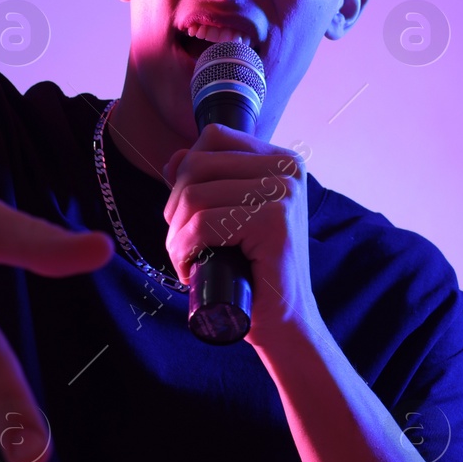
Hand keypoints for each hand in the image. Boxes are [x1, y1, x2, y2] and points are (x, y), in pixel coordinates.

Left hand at [161, 123, 317, 347]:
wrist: (284, 322)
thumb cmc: (253, 272)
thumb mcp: (229, 216)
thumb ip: (207, 182)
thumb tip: (174, 158)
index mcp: (282, 160)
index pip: (213, 139)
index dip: (186, 175)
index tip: (191, 215)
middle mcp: (288, 169)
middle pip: (197, 164)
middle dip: (175, 209)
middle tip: (185, 245)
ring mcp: (284, 193)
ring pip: (194, 196)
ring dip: (176, 236)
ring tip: (188, 261)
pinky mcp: (274, 222)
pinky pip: (202, 224)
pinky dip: (184, 250)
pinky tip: (192, 270)